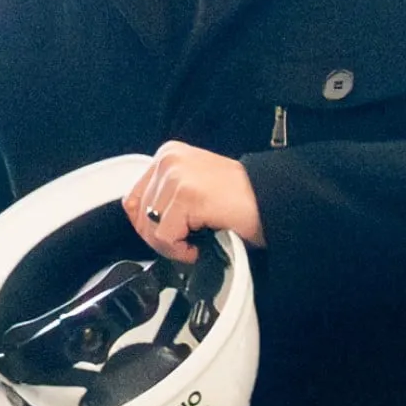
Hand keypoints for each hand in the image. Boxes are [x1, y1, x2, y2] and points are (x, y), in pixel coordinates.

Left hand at [124, 142, 263, 262]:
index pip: (132, 199)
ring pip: (150, 229)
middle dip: (160, 238)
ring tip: (196, 242)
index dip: (148, 226)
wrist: (272, 202)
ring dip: (172, 246)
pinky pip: (166, 237)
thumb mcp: (192, 188)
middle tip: (187, 243)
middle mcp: (168, 160)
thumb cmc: (239, 201)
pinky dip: (182, 250)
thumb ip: (164, 197)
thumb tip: (142, 222)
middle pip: (138, 215)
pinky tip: (201, 245)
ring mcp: (176, 176)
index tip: (171, 234)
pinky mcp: (186, 195)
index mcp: (168, 155)